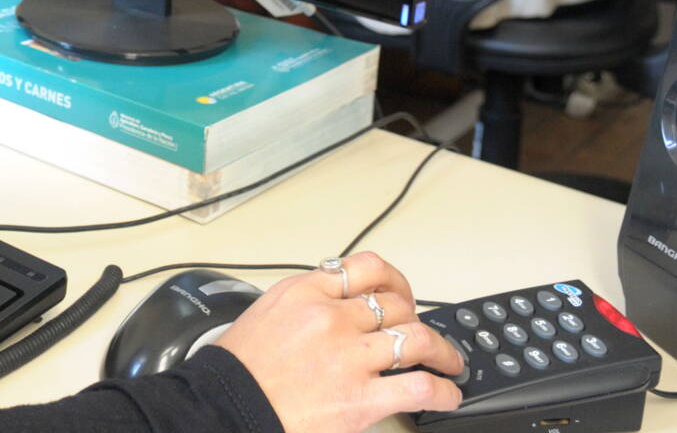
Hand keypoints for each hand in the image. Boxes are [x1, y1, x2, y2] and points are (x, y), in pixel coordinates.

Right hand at [212, 251, 463, 432]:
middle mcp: (331, 318)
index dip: (394, 281)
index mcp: (306, 292)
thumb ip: (306, 300)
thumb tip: (339, 299)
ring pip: (416, 339)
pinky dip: (442, 391)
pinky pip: (418, 388)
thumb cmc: (239, 370)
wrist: (227, 408)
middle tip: (424, 334)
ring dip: (442, 352)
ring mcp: (349, 357)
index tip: (400, 294)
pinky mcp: (360, 398)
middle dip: (416, 319)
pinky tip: (447, 394)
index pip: (366, 268)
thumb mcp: (266, 312)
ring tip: (450, 362)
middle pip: (396, 305)